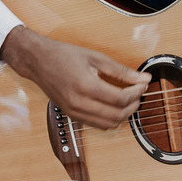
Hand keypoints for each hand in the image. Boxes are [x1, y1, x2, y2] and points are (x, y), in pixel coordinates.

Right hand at [0, 26, 151, 128]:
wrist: (38, 61)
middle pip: (117, 115)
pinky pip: (97, 125)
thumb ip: (121, 71)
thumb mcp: (96, 58)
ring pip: (108, 124)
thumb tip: (142, 78)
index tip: (143, 84)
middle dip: (133, 105)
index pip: (120, 99)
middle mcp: (78, 103)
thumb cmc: (64, 56)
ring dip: (123, 114)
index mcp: (85, 86)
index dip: (137, 93)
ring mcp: (74, 112)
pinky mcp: (71, 115)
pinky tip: (114, 105)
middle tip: (139, 92)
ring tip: (129, 99)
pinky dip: (110, 118)